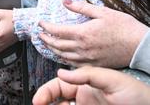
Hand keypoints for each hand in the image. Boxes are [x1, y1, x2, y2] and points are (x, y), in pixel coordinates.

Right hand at [32, 66, 149, 104]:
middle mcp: (83, 98)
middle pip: (56, 101)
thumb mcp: (112, 80)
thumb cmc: (138, 96)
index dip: (45, 93)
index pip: (58, 86)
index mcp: (84, 85)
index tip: (37, 101)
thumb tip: (61, 73)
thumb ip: (86, 75)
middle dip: (45, 102)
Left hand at [37, 0, 147, 67]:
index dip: (46, 26)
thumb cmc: (124, 27)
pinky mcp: (95, 65)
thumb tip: (65, 1)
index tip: (40, 22)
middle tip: (40, 34)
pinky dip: (64, 59)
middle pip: (57, 45)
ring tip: (47, 44)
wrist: (140, 46)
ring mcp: (89, 58)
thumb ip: (80, 7)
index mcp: (83, 33)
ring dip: (53, 50)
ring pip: (64, 56)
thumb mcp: (102, 11)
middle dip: (45, 39)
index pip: (57, 30)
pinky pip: (75, 64)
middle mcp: (83, 48)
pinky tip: (63, 56)